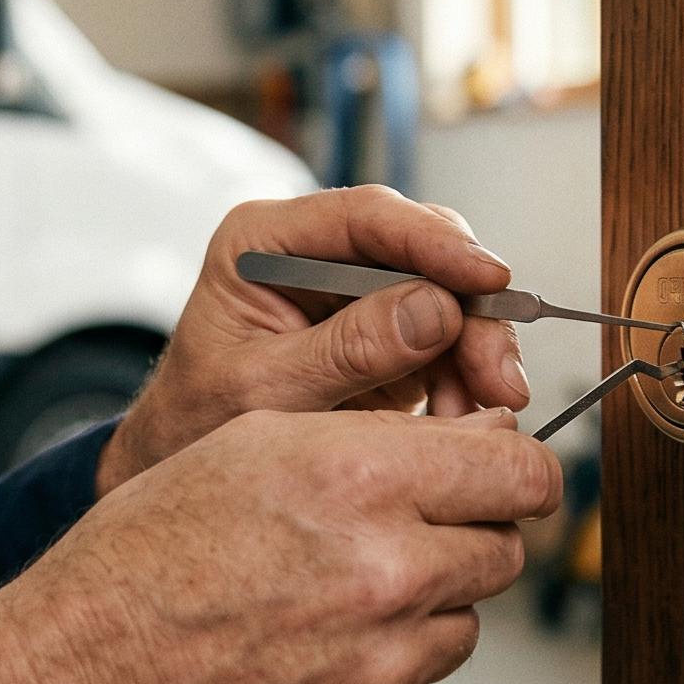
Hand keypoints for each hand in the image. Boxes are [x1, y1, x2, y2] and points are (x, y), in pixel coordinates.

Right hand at [0, 406, 562, 683]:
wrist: (84, 679)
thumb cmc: (148, 556)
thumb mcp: (255, 443)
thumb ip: (383, 438)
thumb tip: (485, 441)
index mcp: (362, 481)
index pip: (521, 471)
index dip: (516, 471)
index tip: (502, 477)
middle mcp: (388, 573)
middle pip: (503, 551)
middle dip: (462, 539)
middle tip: (391, 540)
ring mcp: (386, 666)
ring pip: (461, 626)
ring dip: (418, 612)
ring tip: (324, 604)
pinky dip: (380, 679)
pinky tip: (308, 660)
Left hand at [97, 187, 532, 494]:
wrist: (184, 467)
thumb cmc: (197, 423)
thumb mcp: (262, 392)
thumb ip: (345, 351)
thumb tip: (435, 309)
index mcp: (264, 240)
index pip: (365, 216)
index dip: (435, 242)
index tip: (487, 277)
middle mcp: (317, 254)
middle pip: (420, 252)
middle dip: (473, 310)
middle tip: (498, 375)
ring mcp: (356, 293)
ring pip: (449, 296)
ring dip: (479, 353)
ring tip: (486, 412)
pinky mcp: (386, 334)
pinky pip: (449, 343)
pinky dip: (468, 381)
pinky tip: (467, 421)